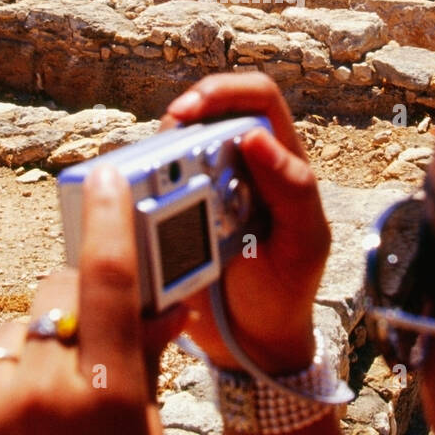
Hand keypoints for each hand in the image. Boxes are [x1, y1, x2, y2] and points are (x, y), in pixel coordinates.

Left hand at [0, 166, 183, 434]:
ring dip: (24, 367)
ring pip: (4, 346)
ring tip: (37, 434)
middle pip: (50, 302)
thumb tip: (149, 306)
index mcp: (103, 392)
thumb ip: (138, 366)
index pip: (108, 276)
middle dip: (71, 316)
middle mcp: (36, 390)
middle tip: (81, 361)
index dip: (108, 218)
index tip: (103, 177)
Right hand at [161, 72, 331, 373]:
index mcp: (279, 161)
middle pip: (206, 114)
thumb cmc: (286, 290)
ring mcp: (204, 188)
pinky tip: (130, 199)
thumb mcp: (303, 244)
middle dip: (182, 116)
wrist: (253, 343)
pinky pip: (151, 186)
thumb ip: (293, 191)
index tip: (192, 110)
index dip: (225, 91)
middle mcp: (239, 165)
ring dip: (157, 151)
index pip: (257, 98)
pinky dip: (139, 185)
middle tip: (163, 138)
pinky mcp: (173, 214)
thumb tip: (255, 137)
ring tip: (145, 173)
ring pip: (174, 147)